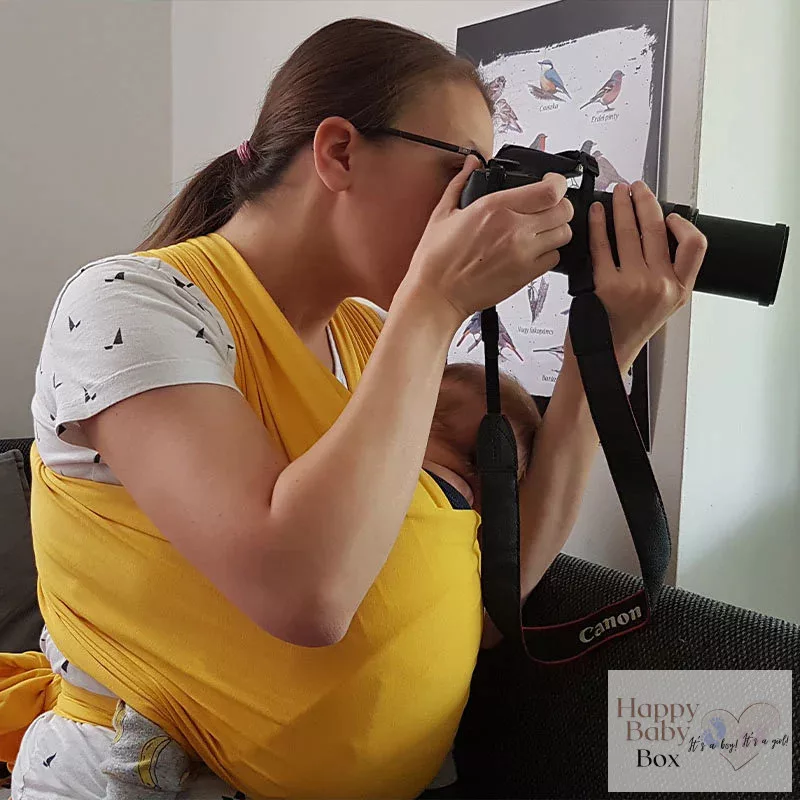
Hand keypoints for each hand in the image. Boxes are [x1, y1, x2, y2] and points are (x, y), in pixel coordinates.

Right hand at [402, 156, 573, 324]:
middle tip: (547, 208)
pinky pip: (555, 258)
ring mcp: (523, 253)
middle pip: (564, 210)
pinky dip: (549, 253)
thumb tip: (471, 164)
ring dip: (556, 229)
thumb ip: (461, 183)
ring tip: (540, 231)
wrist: (437, 294)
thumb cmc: (436, 260)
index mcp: (495, 207)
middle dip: (560, 205)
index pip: (550, 190)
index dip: (559, 183)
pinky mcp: (526, 274)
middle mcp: (514, 229)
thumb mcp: (443, 213)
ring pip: (564, 234)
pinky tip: (532, 251)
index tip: (553, 183)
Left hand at [589, 181, 706, 369]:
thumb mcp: (661, 306)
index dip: (683, 224)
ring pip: (629, 232)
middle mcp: (660, 286)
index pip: (696, 245)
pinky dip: (598, 224)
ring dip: (622, 206)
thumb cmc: (626, 332)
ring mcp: (632, 285)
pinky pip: (602, 245)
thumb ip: (667, 275)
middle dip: (645, 201)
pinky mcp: (604, 285)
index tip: (670, 214)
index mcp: (679, 290)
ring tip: (617, 193)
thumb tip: (659, 234)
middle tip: (637, 188)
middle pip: (656, 230)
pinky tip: (596, 214)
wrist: (602, 358)